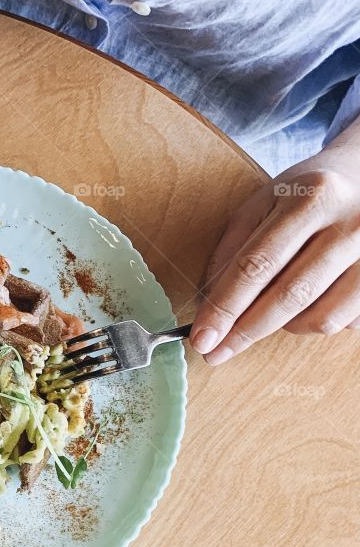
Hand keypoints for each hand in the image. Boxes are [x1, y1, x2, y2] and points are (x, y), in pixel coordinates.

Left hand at [191, 145, 359, 363]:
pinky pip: (347, 322)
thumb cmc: (306, 193)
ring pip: (322, 318)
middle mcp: (350, 225)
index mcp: (310, 200)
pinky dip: (318, 322)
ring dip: (286, 326)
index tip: (202, 338)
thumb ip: (233, 248)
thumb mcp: (263, 202)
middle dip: (246, 331)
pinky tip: (309, 302)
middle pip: (290, 296)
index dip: (225, 307)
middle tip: (217, 352)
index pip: (257, 264)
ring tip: (271, 311)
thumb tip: (209, 306)